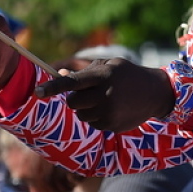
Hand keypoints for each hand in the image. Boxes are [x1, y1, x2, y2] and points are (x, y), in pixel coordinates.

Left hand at [35, 59, 174, 132]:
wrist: (156, 93)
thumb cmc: (127, 75)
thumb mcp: (110, 65)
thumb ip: (85, 70)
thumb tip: (60, 74)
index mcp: (103, 76)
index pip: (72, 83)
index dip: (53, 88)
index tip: (37, 93)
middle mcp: (105, 95)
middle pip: (73, 103)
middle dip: (75, 99)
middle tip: (88, 93)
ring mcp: (109, 113)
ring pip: (81, 115)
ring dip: (86, 108)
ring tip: (105, 99)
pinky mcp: (112, 126)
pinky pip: (92, 124)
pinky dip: (96, 117)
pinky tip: (112, 109)